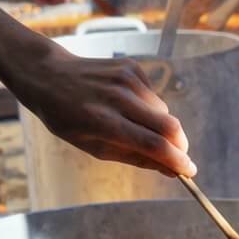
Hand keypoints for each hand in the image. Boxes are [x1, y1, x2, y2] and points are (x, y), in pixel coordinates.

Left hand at [8, 43, 195, 176]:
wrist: (48, 75)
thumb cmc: (67, 118)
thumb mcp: (94, 147)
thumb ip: (135, 158)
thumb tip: (170, 170)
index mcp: (104, 123)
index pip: (154, 145)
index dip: (178, 161)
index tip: (189, 172)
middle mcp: (118, 98)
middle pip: (170, 126)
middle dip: (180, 145)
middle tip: (178, 156)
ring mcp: (126, 79)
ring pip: (164, 111)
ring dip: (161, 126)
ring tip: (138, 127)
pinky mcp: (131, 67)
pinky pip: (153, 96)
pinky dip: (149, 108)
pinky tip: (128, 106)